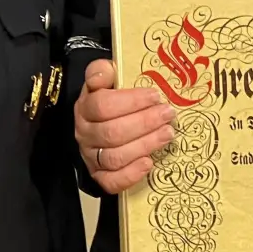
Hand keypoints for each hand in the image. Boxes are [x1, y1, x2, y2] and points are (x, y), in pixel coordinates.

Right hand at [73, 58, 176, 193]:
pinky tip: (149, 163)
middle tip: (167, 114)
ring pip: (115, 157)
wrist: (97, 125)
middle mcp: (84, 134)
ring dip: (145, 145)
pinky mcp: (99, 176)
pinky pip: (111, 182)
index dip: (131, 101)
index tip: (154, 95)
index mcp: (84, 108)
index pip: (103, 106)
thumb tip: (107, 69)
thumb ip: (102, 72)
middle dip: (144, 123)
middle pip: (112, 133)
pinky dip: (131, 174)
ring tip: (167, 134)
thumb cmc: (107, 102)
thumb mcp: (102, 82)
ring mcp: (91, 157)